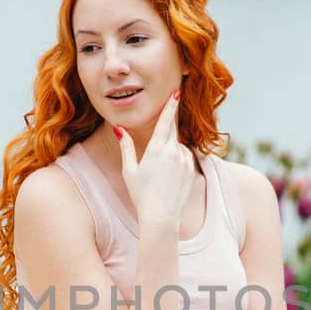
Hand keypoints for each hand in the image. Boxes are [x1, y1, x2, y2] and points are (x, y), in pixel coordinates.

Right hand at [115, 89, 193, 230]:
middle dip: (168, 124)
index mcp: (157, 149)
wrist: (162, 217)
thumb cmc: (141, 195)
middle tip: (162, 127)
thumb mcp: (130, 171)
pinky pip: (184, 157)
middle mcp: (174, 152)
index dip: (171, 105)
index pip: (166, 121)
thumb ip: (126, 147)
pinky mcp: (191, 170)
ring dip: (170, 148)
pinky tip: (169, 175)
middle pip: (172, 129)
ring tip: (159, 170)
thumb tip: (119, 129)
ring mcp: (185, 161)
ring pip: (178, 145)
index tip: (176, 92)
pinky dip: (177, 159)